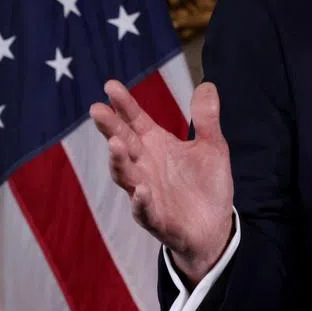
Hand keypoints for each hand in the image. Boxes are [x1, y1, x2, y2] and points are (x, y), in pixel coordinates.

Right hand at [91, 80, 234, 283]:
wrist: (214, 227)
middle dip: (110, 127)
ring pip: (127, 176)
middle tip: (97, 110)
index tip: (110, 85)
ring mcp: (147, 193)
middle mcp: (146, 167)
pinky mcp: (156, 219)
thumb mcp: (212, 146)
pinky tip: (141, 191)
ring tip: (115, 143)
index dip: (124, 105)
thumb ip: (206, 118)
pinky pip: (145, 210)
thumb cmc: (206, 184)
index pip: (135, 121)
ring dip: (119, 161)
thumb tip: (207, 84)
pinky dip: (141, 201)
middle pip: (123, 143)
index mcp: (156, 146)